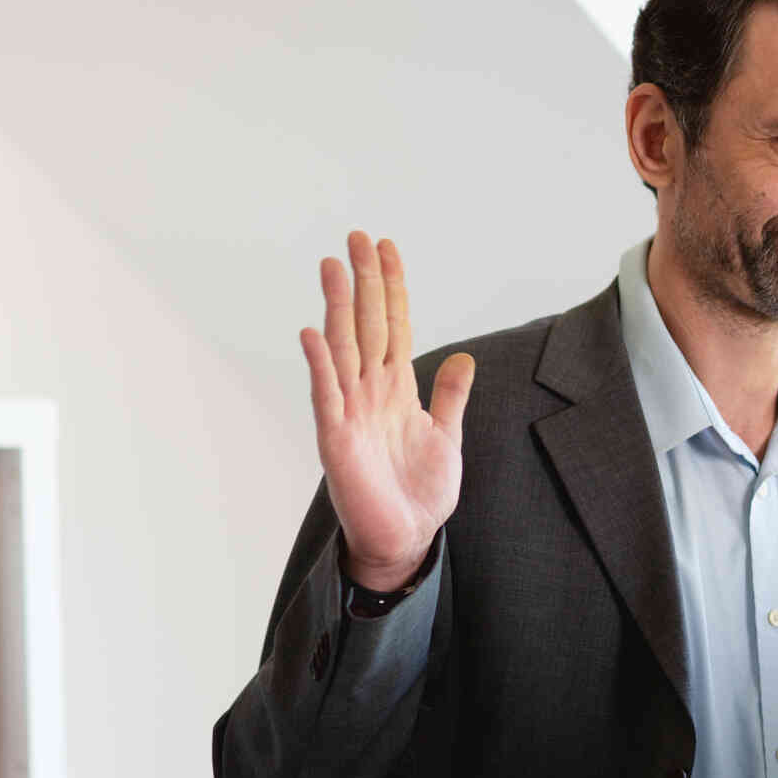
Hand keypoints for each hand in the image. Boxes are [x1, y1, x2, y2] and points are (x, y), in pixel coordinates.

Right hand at [299, 231, 474, 590]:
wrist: (405, 539)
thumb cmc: (419, 492)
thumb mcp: (446, 437)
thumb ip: (451, 396)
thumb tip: (464, 356)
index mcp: (396, 388)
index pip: (394, 325)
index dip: (392, 287)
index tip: (386, 247)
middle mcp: (370, 392)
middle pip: (367, 325)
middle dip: (364, 281)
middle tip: (357, 237)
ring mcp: (351, 412)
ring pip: (343, 349)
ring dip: (338, 308)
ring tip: (333, 266)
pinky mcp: (337, 439)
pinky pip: (327, 396)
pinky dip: (320, 366)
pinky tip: (313, 334)